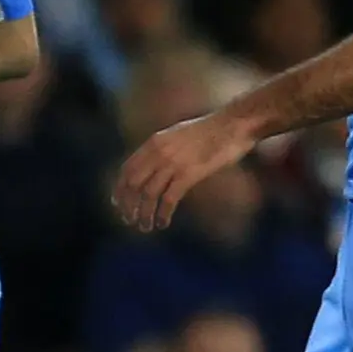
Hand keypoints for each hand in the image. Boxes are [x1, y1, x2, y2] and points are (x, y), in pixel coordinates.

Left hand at [113, 111, 257, 230]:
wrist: (234, 124)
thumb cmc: (212, 130)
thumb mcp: (178, 134)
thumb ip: (162, 148)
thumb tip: (153, 166)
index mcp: (153, 142)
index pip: (126, 169)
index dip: (119, 189)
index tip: (118, 204)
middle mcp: (158, 152)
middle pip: (132, 184)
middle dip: (127, 205)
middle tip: (129, 220)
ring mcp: (172, 163)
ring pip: (148, 195)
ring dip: (144, 214)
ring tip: (145, 227)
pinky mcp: (189, 174)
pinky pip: (168, 199)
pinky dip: (163, 214)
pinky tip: (163, 223)